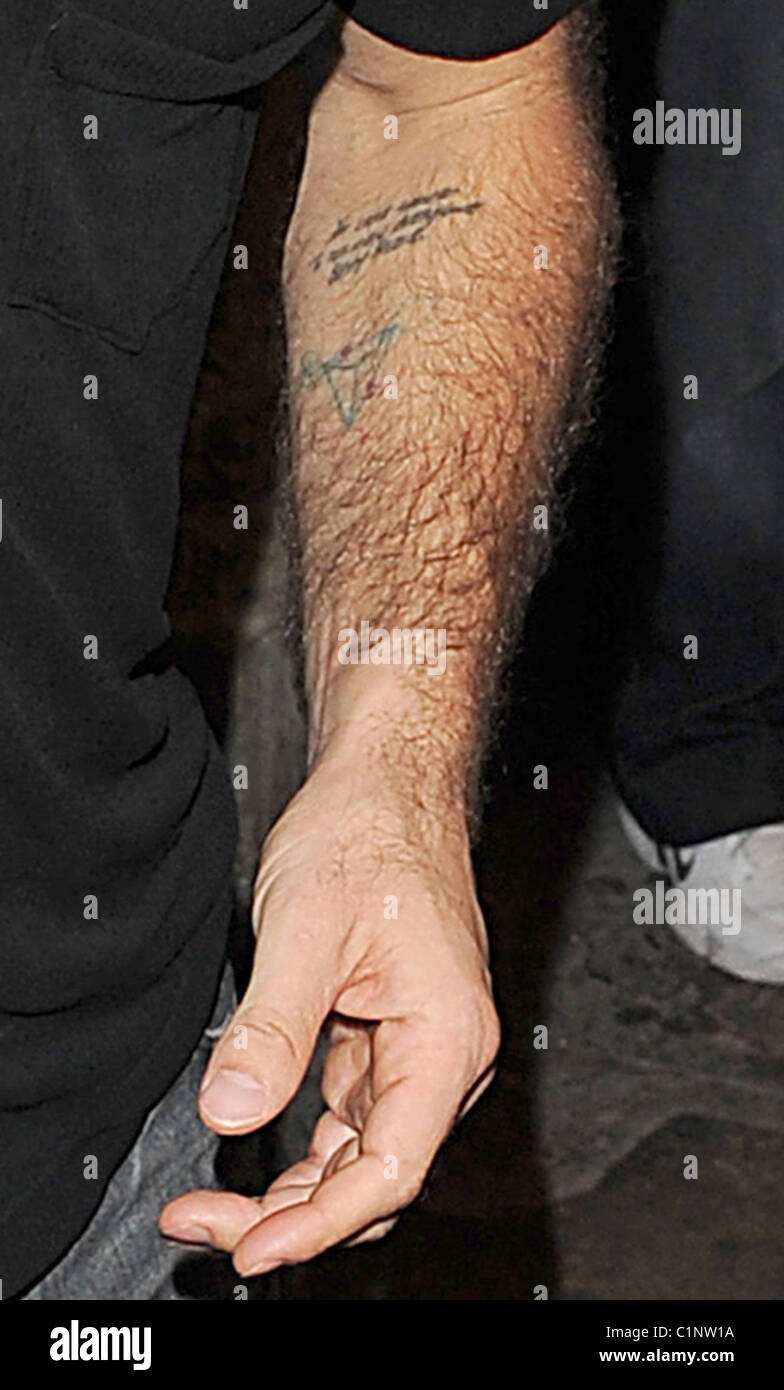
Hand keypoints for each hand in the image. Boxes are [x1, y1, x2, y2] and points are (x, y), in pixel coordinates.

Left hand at [159, 749, 499, 1276]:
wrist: (384, 781)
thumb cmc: (370, 833)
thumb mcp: (306, 929)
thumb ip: (271, 1028)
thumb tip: (232, 1111)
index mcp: (447, 1038)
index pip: (392, 1170)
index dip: (319, 1225)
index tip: (250, 1246)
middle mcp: (442, 1055)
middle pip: (375, 1177)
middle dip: (292, 1216)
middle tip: (207, 1222)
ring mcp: (415, 1048)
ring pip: (359, 1155)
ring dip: (293, 1189)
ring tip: (216, 1202)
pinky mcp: (384, 1035)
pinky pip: (348, 1117)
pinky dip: (302, 1146)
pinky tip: (253, 1150)